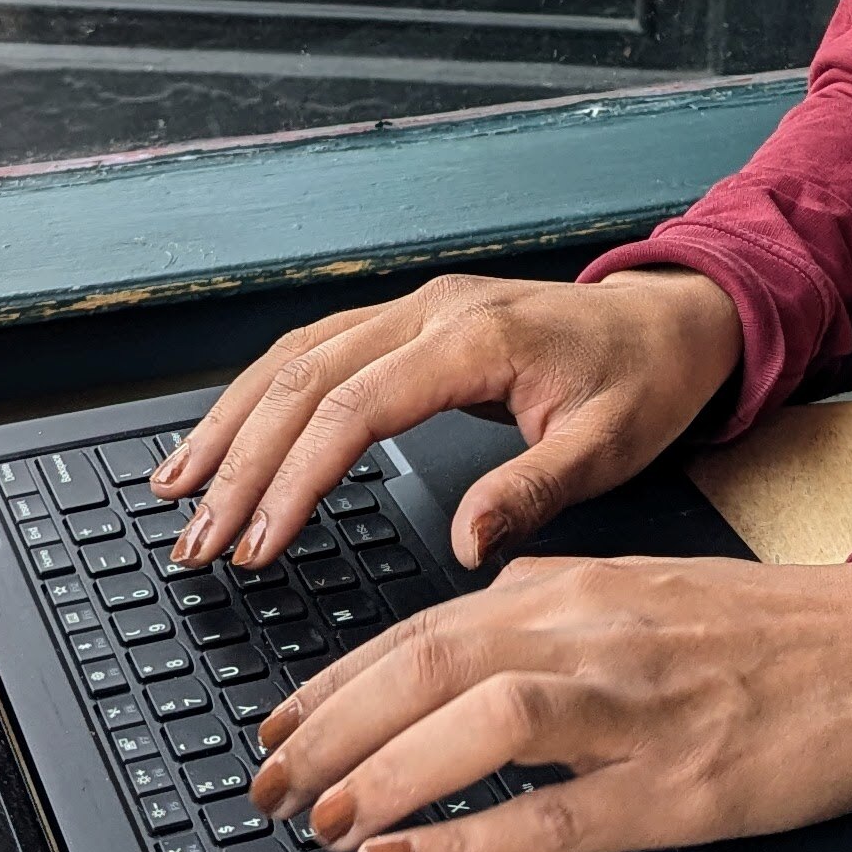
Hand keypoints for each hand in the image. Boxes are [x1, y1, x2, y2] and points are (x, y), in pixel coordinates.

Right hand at [155, 269, 742, 573]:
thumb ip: (531, 490)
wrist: (674, 318)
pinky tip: (226, 440)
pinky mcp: (409, 320)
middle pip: (304, 380)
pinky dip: (260, 398)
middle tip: (196, 541)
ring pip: (294, 358)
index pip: (355, 408)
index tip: (258, 544)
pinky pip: (315, 352)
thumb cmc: (645, 380)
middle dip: (239, 463)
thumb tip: (463, 544)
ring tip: (177, 493)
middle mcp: (431, 310)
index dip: (295, 479)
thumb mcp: (611, 447)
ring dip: (231, 425)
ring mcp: (414, 308)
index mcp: (475, 338)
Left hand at [247, 554, 851, 851]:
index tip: (280, 728)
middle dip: (327, 728)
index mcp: (581, 587)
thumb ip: (550, 602)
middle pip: (428, 663)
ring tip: (321, 823)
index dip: (335, 683)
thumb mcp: (643, 589)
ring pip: (482, 720)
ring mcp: (638, 709)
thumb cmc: (772, 633)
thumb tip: (459, 629)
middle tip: (266, 788)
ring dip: (383, 772)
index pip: (424, 625)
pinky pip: (556, 815)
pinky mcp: (680, 785)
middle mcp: (595, 634)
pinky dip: (468, 842)